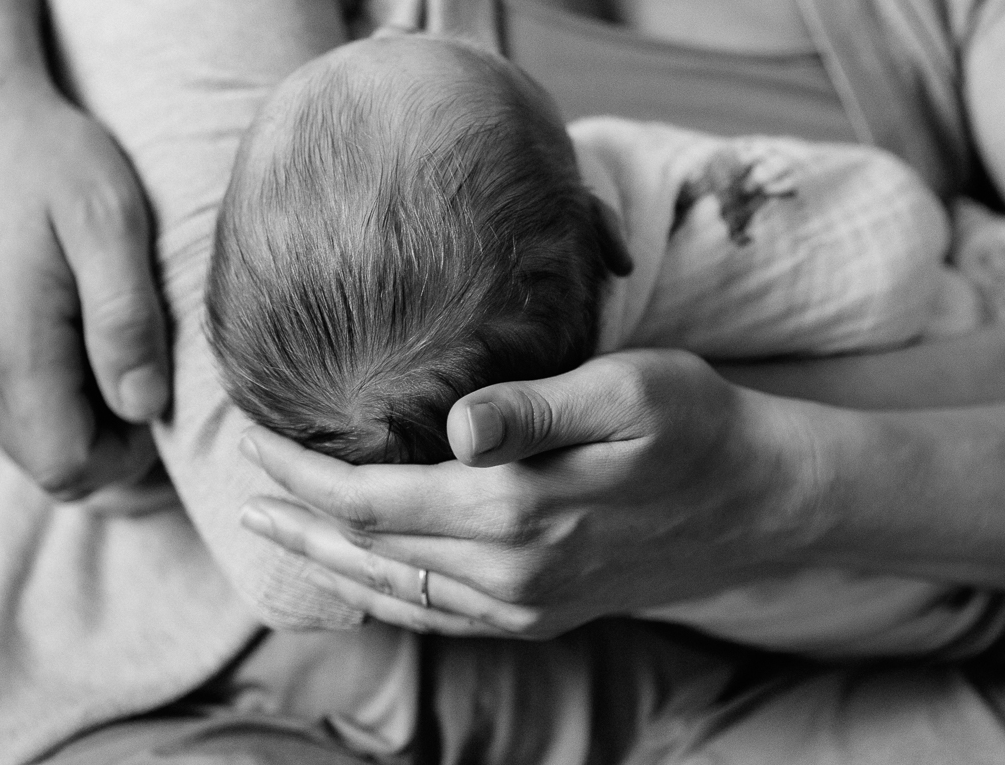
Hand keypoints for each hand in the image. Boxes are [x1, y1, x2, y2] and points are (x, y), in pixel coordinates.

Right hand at [0, 70, 167, 498]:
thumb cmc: (50, 153)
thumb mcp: (109, 224)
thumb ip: (125, 322)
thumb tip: (144, 407)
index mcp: (9, 350)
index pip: (69, 467)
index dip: (128, 452)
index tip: (157, 387)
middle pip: (46, 461)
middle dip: (106, 436)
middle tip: (143, 359)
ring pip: (23, 431)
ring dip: (77, 409)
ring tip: (111, 332)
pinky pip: (2, 395)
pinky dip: (47, 383)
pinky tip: (75, 317)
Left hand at [236, 349, 818, 637]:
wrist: (764, 500)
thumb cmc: (695, 422)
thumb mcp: (626, 389)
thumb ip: (535, 407)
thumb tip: (457, 426)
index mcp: (518, 511)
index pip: (374, 499)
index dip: (306, 472)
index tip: (258, 440)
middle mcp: (511, 573)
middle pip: (371, 551)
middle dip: (299, 517)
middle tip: (241, 493)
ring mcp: (527, 605)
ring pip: (396, 591)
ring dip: (327, 562)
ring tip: (277, 534)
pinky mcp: (543, 614)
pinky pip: (439, 615)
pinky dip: (383, 596)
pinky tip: (362, 579)